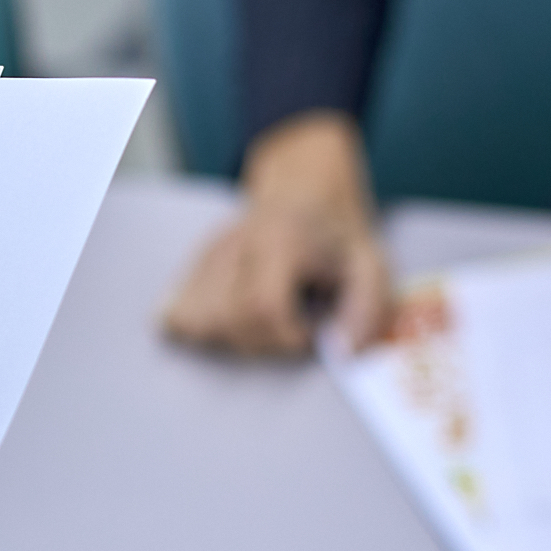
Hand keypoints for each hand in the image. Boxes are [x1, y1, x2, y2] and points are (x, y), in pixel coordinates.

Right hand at [160, 111, 390, 355]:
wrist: (304, 194)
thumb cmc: (337, 237)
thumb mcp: (372, 267)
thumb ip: (365, 312)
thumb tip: (340, 356)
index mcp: (280, 240)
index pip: (263, 305)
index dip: (288, 335)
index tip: (310, 332)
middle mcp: (234, 244)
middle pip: (230, 320)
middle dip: (266, 342)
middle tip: (293, 327)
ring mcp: (207, 255)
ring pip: (199, 322)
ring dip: (235, 338)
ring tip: (267, 321)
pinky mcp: (192, 267)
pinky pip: (178, 316)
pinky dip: (202, 328)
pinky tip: (235, 318)